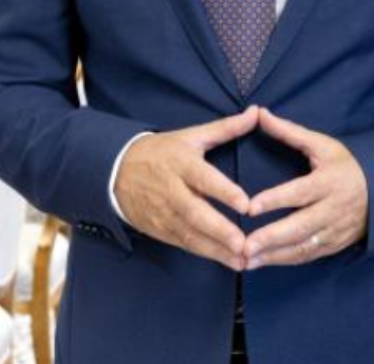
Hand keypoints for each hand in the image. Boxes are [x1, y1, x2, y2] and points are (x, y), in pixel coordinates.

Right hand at [114, 106, 259, 270]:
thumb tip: (257, 112)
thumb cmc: (162, 152)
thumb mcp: (191, 135)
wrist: (116, 171)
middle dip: (220, 231)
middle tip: (244, 244)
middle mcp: (172, 190)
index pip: (204, 178)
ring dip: (216, 250)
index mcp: (182, 163)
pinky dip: (204, 253)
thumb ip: (227, 127)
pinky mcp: (159, 229)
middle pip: (196, 213)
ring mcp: (164, 213)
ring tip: (242, 261)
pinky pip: (183, 244)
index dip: (224, 192)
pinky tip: (226, 261)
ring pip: (190, 235)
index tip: (246, 205)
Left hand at [243, 108, 368, 268]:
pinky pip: (308, 256)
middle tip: (245, 245)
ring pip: (303, 247)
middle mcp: (333, 209)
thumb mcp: (322, 144)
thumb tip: (260, 113)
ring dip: (274, 255)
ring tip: (246, 260)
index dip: (276, 199)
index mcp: (329, 181)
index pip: (300, 192)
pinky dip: (285, 261)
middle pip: (300, 226)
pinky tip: (263, 263)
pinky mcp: (335, 245)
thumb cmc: (347, 164)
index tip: (251, 206)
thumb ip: (289, 132)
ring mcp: (335, 230)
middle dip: (272, 237)